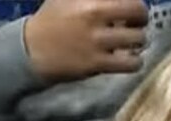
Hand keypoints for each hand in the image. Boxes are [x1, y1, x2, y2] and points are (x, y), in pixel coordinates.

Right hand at [24, 0, 147, 81]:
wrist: (29, 50)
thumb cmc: (50, 20)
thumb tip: (116, 1)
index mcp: (91, 0)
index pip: (131, 0)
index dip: (135, 4)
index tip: (132, 10)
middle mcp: (95, 17)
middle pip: (139, 13)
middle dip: (141, 19)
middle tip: (136, 25)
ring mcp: (97, 42)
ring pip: (138, 39)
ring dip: (138, 41)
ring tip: (131, 43)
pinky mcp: (96, 64)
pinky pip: (130, 63)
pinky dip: (133, 61)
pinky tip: (127, 60)